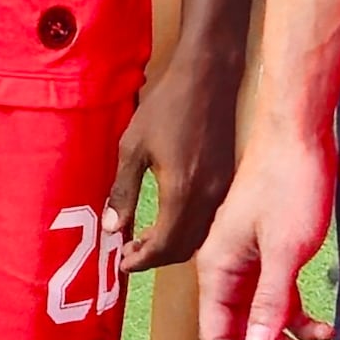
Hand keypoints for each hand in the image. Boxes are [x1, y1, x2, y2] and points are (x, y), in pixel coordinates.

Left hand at [111, 41, 237, 270]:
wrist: (209, 77)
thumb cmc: (167, 106)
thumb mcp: (133, 146)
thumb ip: (122, 190)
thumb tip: (111, 228)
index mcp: (183, 193)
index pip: (165, 246)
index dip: (141, 260)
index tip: (121, 262)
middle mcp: (208, 199)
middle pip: (184, 248)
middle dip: (156, 257)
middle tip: (129, 253)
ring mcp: (222, 191)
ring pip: (200, 236)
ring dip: (173, 245)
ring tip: (145, 239)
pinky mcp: (228, 180)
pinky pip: (210, 220)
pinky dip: (188, 230)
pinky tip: (170, 219)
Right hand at [189, 127, 334, 339]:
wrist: (300, 135)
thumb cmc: (289, 184)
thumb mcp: (285, 249)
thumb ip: (270, 300)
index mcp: (217, 269)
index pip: (217, 336)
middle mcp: (227, 271)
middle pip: (240, 335)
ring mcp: (250, 264)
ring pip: (263, 321)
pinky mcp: (272, 255)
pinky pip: (280, 301)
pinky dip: (300, 320)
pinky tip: (326, 330)